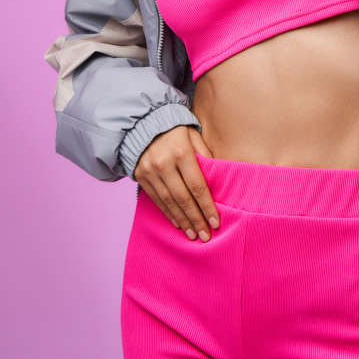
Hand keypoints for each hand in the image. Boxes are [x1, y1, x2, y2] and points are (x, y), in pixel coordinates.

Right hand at [134, 125, 219, 241]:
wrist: (143, 123)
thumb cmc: (176, 130)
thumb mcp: (194, 135)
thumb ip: (205, 155)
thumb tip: (217, 178)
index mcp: (181, 151)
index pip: (197, 185)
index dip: (207, 205)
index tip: (215, 222)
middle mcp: (164, 163)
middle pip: (183, 197)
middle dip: (195, 219)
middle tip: (205, 236)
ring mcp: (150, 171)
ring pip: (168, 202)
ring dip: (182, 220)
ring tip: (192, 234)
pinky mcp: (141, 176)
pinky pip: (156, 199)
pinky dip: (167, 213)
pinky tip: (177, 223)